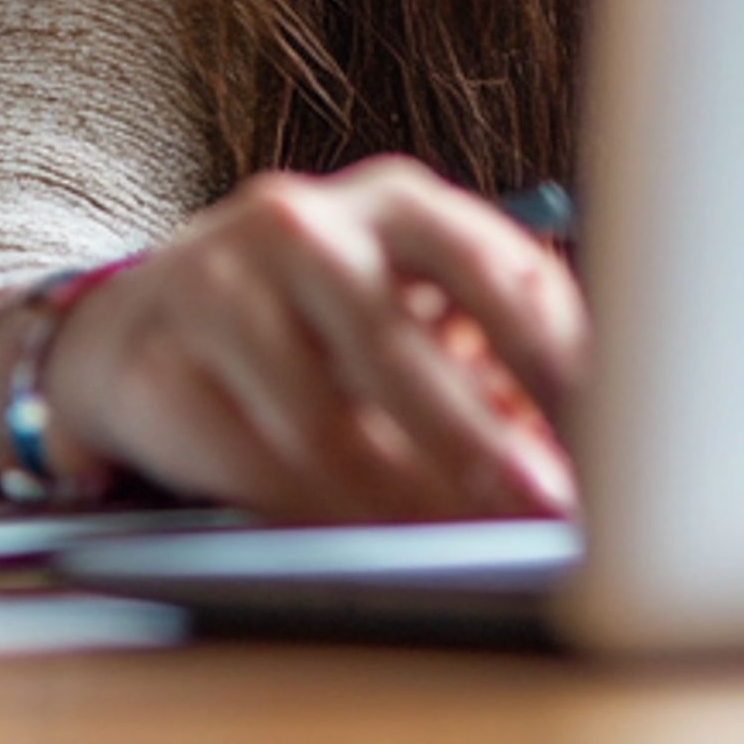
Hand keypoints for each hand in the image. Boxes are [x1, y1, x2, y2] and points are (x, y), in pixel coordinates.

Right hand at [42, 155, 584, 520]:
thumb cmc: (319, 324)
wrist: (147, 327)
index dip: (545, 349)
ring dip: (393, 493)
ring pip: (317, 413)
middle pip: (394, 339)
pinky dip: (309, 508)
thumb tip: (571, 457)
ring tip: (450, 541)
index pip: (485, 260)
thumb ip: (489, 362)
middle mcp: (302, 224)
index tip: (596, 424)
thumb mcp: (410, 310)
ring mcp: (217, 286)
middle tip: (533, 502)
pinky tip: (355, 537)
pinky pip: (244, 456)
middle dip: (473, 436)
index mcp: (393, 202)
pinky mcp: (156, 359)